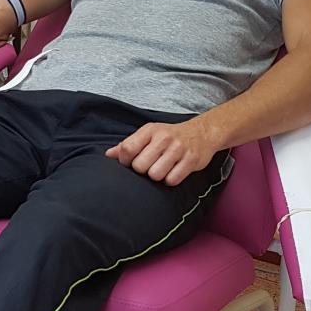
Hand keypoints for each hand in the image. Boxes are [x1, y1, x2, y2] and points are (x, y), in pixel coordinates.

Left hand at [105, 119, 219, 186]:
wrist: (202, 132)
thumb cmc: (169, 136)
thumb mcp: (148, 134)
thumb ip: (128, 144)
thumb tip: (108, 155)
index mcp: (150, 130)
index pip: (127, 149)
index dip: (125, 161)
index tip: (130, 164)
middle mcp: (164, 138)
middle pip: (140, 166)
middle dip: (142, 171)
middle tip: (149, 167)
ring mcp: (178, 149)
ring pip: (155, 175)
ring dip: (157, 176)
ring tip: (161, 169)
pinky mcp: (191, 160)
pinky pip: (172, 180)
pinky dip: (170, 180)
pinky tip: (173, 172)